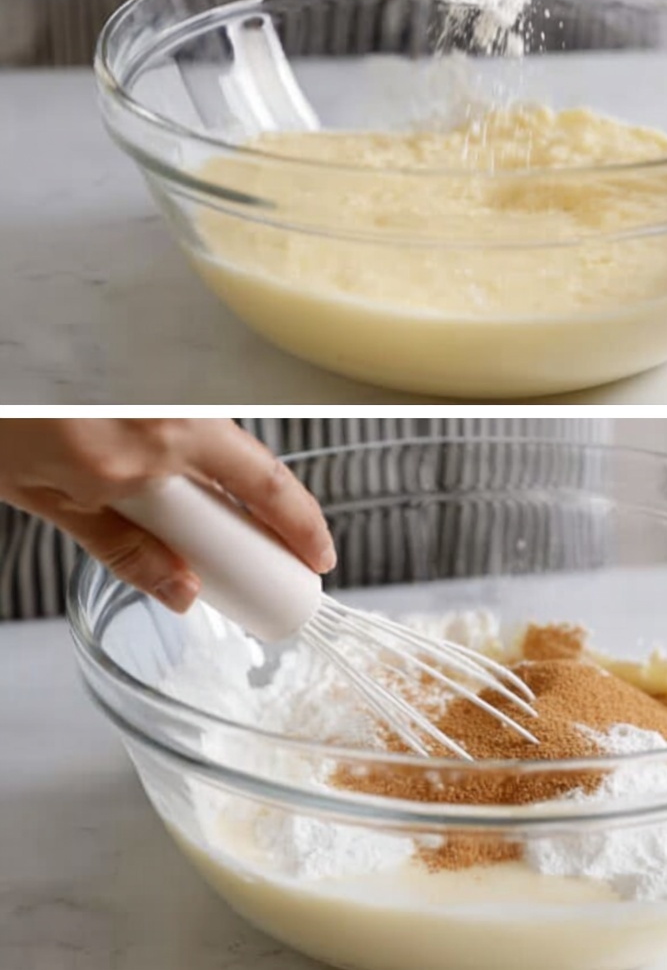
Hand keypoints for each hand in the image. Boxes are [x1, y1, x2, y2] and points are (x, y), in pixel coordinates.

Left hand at [0, 420, 334, 612]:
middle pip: (253, 468)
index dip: (301, 528)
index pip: (260, 487)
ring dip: (226, 489)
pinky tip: (169, 482)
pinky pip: (194, 423)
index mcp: (149, 446)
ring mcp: (163, 389)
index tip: (318, 560)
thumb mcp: (45, 500)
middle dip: (271, 520)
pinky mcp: (150, 378)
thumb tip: (183, 591)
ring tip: (207, 526)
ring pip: (223, 445)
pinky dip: (195, 459)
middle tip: (273, 560)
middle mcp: (169, 409)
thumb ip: (120, 546)